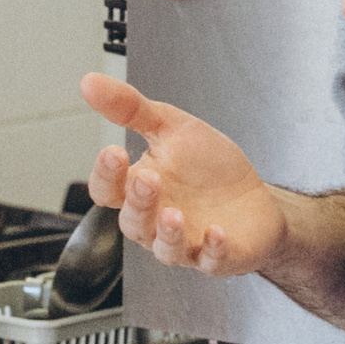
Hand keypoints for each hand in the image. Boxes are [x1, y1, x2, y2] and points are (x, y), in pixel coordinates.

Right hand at [79, 72, 287, 279]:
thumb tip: (90, 83)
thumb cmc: (208, 167)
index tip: (112, 152)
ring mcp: (185, 241)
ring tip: (175, 213)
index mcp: (139, 188)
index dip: (106, 175)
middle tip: (148, 178)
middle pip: (132, 221)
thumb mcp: (171, 127)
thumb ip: (130, 108)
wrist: (253, 197)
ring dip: (167, 232)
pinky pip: (209, 260)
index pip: (108, 190)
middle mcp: (156, 220)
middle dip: (139, 201)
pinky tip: (217, 233)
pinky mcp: (217, 256)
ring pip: (164, 247)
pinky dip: (212, 249)